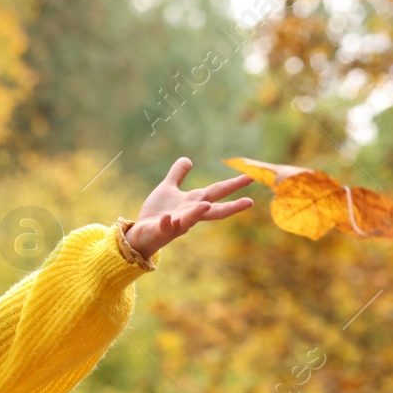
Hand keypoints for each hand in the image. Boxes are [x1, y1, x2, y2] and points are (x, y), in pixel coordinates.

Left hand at [124, 157, 253, 259]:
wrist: (141, 232)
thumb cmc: (157, 212)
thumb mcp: (168, 188)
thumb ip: (178, 174)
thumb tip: (187, 159)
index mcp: (193, 202)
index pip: (218, 191)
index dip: (234, 184)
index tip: (252, 176)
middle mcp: (190, 213)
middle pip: (214, 210)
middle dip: (231, 206)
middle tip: (249, 202)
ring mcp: (177, 223)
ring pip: (190, 219)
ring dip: (198, 212)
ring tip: (206, 205)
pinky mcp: (161, 230)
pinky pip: (165, 226)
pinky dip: (166, 222)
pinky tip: (166, 217)